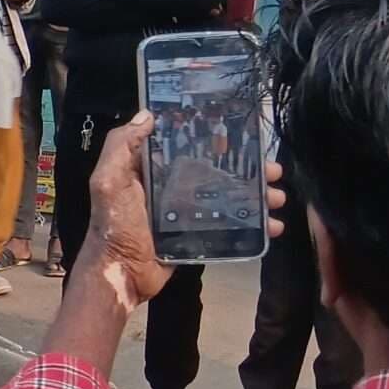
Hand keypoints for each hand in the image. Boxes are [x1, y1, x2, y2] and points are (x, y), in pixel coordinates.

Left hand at [79, 113, 286, 304]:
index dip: (216, 140)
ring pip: (229, 197)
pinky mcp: (196, 235)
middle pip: (217, 171)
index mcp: (151, 170)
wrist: (121, 273)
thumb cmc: (114, 224)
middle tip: (274, 171)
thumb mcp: (109, 181)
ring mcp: (186, 212)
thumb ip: (121, 147)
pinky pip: (230, 225)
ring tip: (279, 197)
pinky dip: (253, 225)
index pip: (188, 147)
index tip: (245, 136)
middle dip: (248, 170)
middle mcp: (170, 187)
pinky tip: (273, 225)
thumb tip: (146, 115)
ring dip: (257, 196)